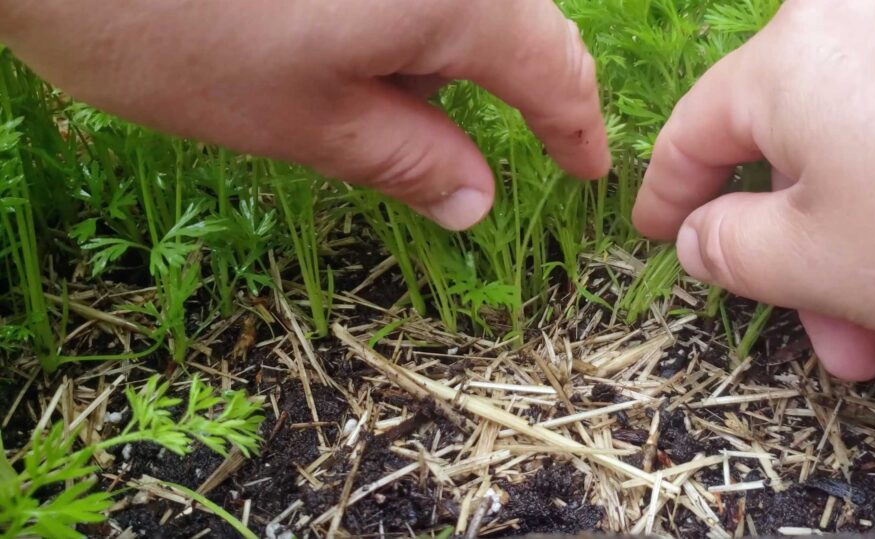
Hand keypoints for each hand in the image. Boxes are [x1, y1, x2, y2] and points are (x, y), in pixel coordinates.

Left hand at [0, 0, 609, 229]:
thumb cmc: (176, 29)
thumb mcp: (304, 121)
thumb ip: (407, 161)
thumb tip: (475, 202)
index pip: (551, 68)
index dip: (576, 127)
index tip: (587, 169)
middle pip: (516, 19)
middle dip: (522, 87)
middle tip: (512, 147)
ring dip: (453, 52)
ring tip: (403, 110)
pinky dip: (405, 20)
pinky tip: (355, 47)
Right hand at [633, 0, 874, 379]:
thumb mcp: (819, 263)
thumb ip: (731, 250)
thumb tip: (701, 236)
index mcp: (794, 57)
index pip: (694, 130)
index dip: (668, 194)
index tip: (660, 236)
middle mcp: (863, 19)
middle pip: (791, 146)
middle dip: (796, 254)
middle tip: (822, 334)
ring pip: (865, 149)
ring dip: (861, 244)